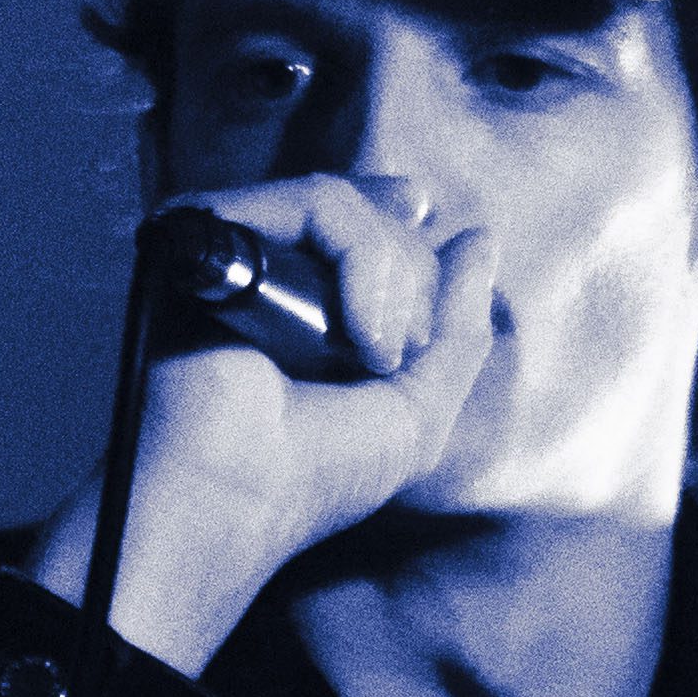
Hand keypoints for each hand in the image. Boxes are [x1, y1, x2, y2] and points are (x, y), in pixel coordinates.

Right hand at [29, 180, 497, 673]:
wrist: (234, 493)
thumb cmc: (313, 473)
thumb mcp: (416, 410)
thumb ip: (457, 328)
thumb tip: (478, 239)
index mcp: (306, 298)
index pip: (376, 218)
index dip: (406, 235)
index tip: (413, 286)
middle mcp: (268, 260)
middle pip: (374, 212)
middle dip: (410, 288)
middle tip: (383, 362)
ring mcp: (240, 242)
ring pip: (350, 206)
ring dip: (390, 286)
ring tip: (371, 357)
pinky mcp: (219, 229)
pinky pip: (323, 203)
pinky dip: (365, 268)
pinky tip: (357, 340)